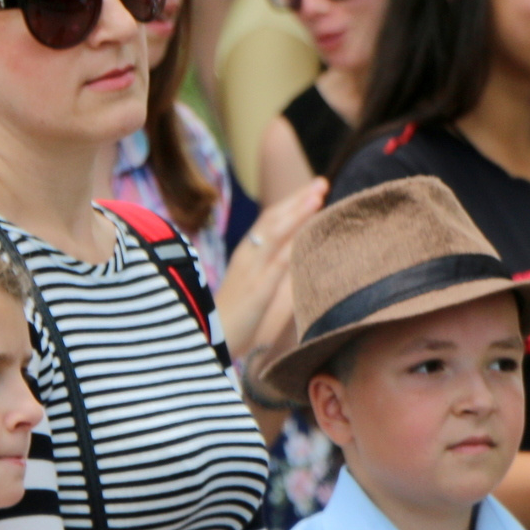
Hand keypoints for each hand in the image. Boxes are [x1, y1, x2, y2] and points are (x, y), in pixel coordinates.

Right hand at [215, 179, 325, 361]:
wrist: (208, 346)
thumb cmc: (234, 325)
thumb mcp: (261, 296)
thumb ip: (281, 280)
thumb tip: (303, 265)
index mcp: (247, 257)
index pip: (270, 222)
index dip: (291, 204)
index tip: (314, 190)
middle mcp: (247, 257)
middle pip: (273, 219)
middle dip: (297, 199)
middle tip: (321, 182)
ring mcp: (251, 271)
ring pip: (275, 233)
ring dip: (297, 211)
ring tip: (318, 194)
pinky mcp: (257, 290)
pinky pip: (278, 262)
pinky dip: (293, 242)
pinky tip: (308, 230)